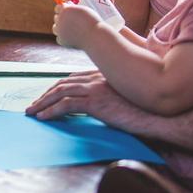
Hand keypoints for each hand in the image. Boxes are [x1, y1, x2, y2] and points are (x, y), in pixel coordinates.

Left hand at [25, 70, 149, 131]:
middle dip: (45, 95)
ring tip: (33, 113)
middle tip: (33, 105)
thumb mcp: (123, 99)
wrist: (159, 116)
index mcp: (102, 75)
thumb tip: (96, 107)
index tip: (45, 97)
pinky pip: (66, 105)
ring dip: (43, 103)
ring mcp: (95, 88)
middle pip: (62, 84)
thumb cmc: (145, 110)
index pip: (71, 78)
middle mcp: (96, 78)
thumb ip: (107, 97)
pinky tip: (44, 118)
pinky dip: (52, 111)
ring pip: (60, 93)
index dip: (55, 87)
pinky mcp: (96, 101)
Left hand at [53, 3, 101, 48]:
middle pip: (56, 18)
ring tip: (72, 30)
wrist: (95, 36)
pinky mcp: (61, 40)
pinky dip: (65, 38)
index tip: (67, 13)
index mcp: (65, 9)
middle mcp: (60, 19)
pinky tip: (73, 38)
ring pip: (55, 28)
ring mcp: (59, 30)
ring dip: (61, 29)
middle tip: (71, 22)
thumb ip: (73, 9)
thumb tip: (68, 6)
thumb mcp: (83, 10)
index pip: (58, 8)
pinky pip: (60, 38)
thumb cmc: (92, 22)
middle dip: (62, 19)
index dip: (63, 10)